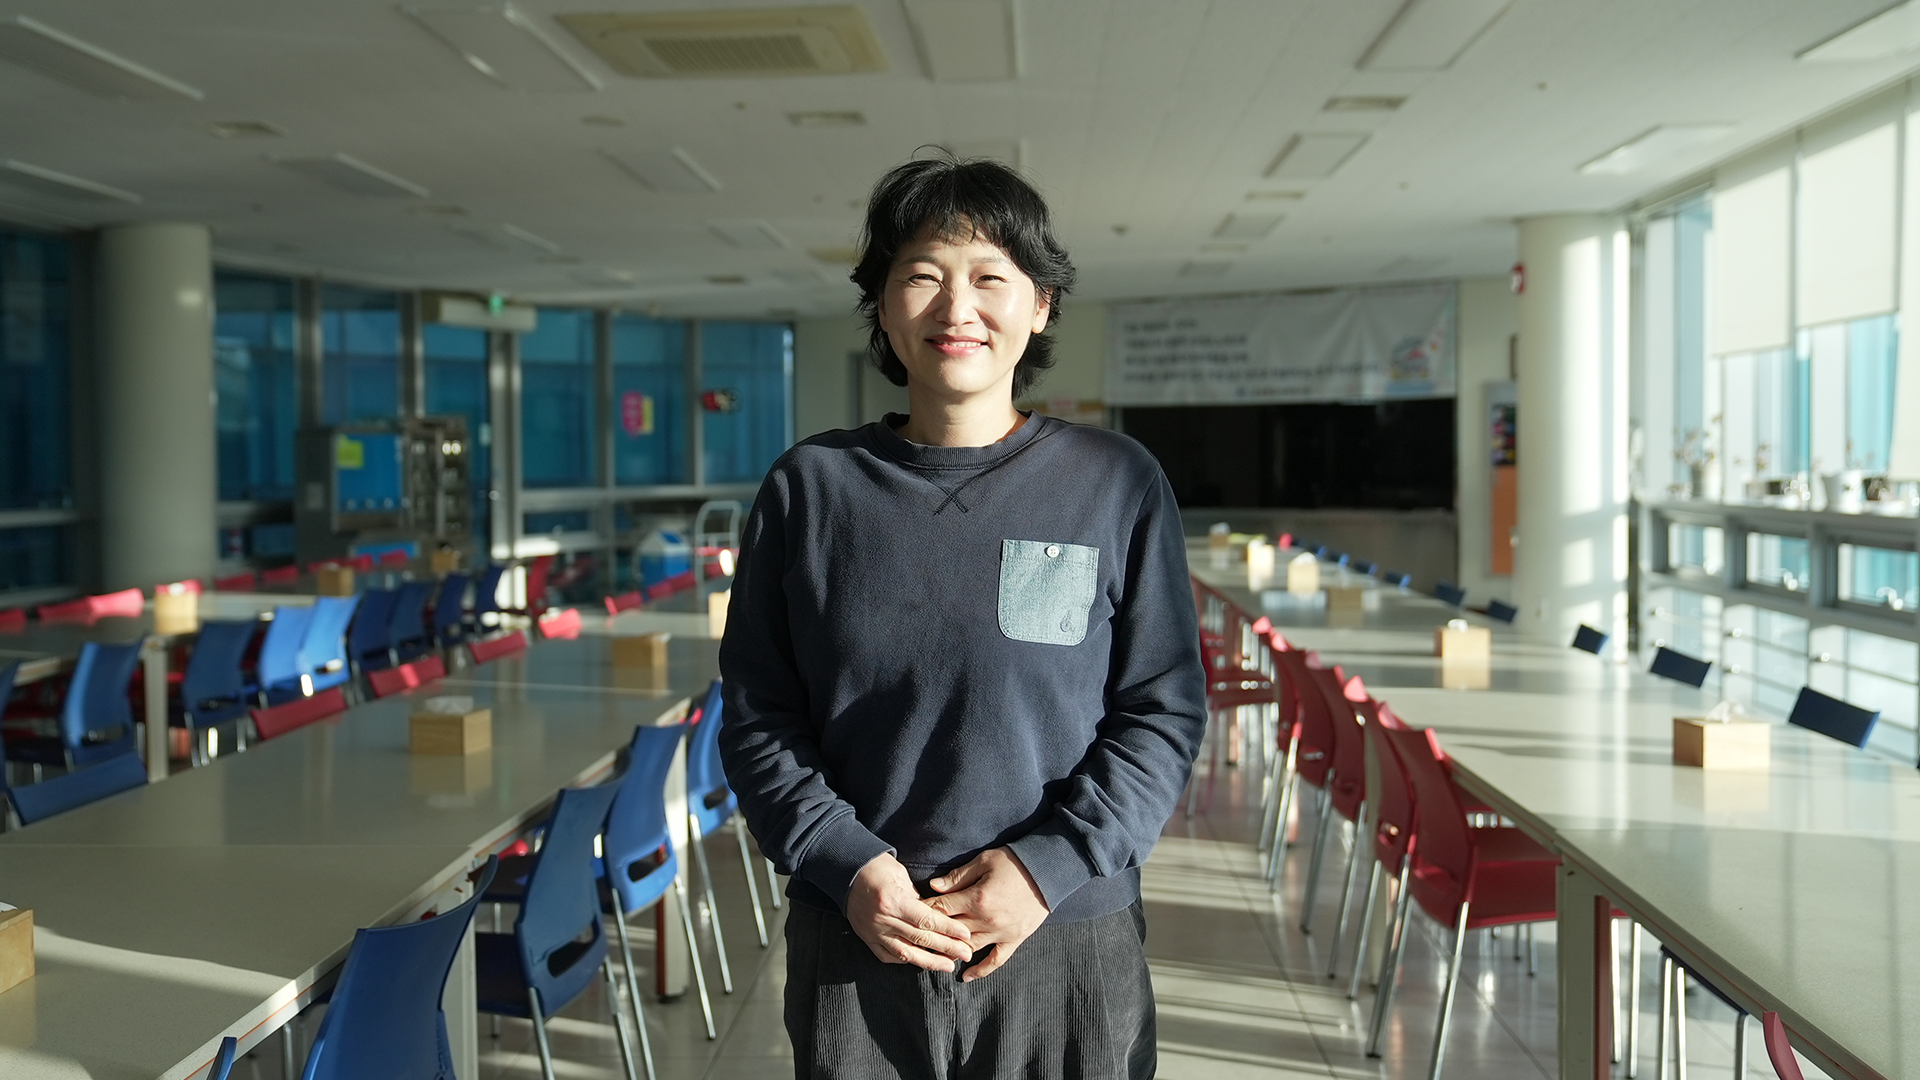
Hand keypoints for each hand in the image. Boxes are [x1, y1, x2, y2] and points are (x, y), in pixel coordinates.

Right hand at [846, 853, 974, 970]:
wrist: (846, 870)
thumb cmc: (877, 867)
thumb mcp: (901, 875)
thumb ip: (918, 898)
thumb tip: (936, 915)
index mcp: (895, 901)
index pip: (928, 920)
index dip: (949, 929)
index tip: (966, 936)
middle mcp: (884, 920)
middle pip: (921, 939)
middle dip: (946, 948)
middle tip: (966, 953)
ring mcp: (874, 931)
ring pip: (905, 953)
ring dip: (929, 962)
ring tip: (948, 966)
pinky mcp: (866, 938)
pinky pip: (887, 956)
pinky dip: (904, 960)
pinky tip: (919, 962)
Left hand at [925, 847, 1049, 981]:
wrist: (1048, 871)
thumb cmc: (1014, 862)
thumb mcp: (984, 861)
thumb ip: (958, 876)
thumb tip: (933, 886)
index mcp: (976, 898)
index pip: (942, 908)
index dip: (925, 910)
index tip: (913, 912)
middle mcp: (986, 920)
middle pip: (952, 931)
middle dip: (933, 933)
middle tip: (916, 936)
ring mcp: (1001, 933)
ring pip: (969, 948)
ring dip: (951, 953)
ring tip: (934, 956)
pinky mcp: (1014, 940)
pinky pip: (996, 960)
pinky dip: (981, 971)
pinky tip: (966, 976)